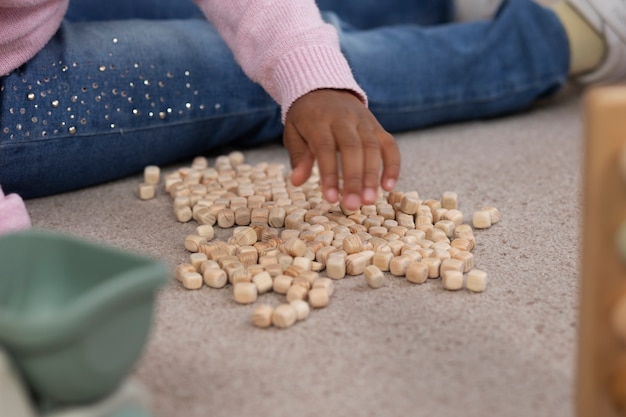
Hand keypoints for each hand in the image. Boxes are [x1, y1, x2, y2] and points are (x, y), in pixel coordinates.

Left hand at [283, 89, 400, 210]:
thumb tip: (296, 181)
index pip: (325, 148)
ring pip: (372, 147)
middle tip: (353, 205)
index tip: (331, 198)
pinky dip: (392, 165)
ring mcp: (363, 121)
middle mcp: (343, 118)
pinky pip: (389, 145)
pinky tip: (388, 187)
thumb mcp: (293, 132)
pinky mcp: (377, 126)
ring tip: (369, 201)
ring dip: (372, 176)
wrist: (323, 88)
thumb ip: (298, 156)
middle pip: (352, 148)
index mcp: (318, 120)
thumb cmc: (305, 118)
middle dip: (354, 179)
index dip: (329, 174)